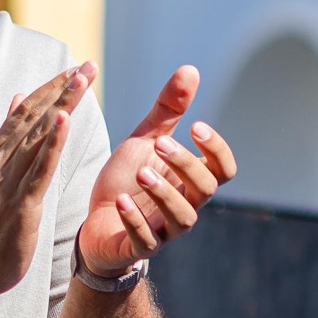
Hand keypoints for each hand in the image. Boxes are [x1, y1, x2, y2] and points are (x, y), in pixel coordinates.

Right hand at [0, 63, 94, 317]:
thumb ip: (7, 139)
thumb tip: (17, 100)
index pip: (25, 112)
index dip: (50, 89)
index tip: (74, 70)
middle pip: (33, 117)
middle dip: (61, 89)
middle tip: (87, 66)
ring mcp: (8, 181)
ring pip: (38, 136)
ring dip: (60, 105)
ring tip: (81, 80)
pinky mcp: (22, 203)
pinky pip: (40, 168)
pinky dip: (52, 142)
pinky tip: (64, 120)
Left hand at [77, 65, 237, 276]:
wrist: (94, 223)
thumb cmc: (126, 181)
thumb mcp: (144, 141)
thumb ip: (168, 111)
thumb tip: (190, 69)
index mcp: (190, 181)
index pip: (223, 170)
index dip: (216, 150)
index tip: (195, 127)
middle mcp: (185, 206)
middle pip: (206, 189)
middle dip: (186, 165)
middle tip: (160, 145)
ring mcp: (165, 230)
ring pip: (183, 217)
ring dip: (164, 194)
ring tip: (141, 173)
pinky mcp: (139, 248)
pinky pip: (146, 240)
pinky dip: (135, 220)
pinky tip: (120, 201)